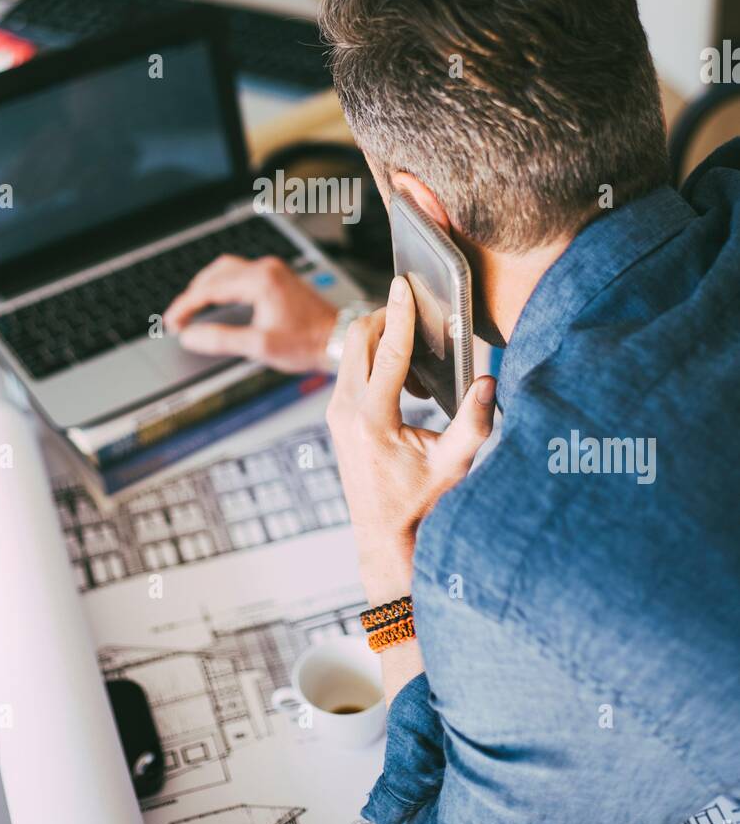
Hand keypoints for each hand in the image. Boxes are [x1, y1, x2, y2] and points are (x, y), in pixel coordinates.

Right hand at [163, 254, 337, 372]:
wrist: (338, 339)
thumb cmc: (307, 343)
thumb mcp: (259, 346)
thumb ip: (221, 340)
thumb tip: (190, 337)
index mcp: (260, 281)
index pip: (209, 288)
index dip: (185, 306)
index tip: (172, 323)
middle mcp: (266, 269)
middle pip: (215, 273)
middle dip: (192, 294)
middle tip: (177, 318)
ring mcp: (273, 270)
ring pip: (227, 269)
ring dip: (206, 286)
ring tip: (191, 308)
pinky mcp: (277, 277)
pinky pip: (240, 273)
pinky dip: (222, 285)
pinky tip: (216, 299)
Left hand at [326, 275, 495, 604]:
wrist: (385, 539)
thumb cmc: (420, 506)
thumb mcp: (453, 465)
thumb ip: (474, 423)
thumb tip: (489, 382)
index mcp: (371, 420)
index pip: (388, 352)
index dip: (400, 314)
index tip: (405, 285)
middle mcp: (345, 412)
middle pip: (359, 338)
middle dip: (387, 317)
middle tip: (418, 312)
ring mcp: (335, 413)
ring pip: (351, 351)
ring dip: (382, 339)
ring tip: (420, 358)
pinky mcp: (336, 417)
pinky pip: (351, 369)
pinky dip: (375, 358)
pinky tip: (407, 381)